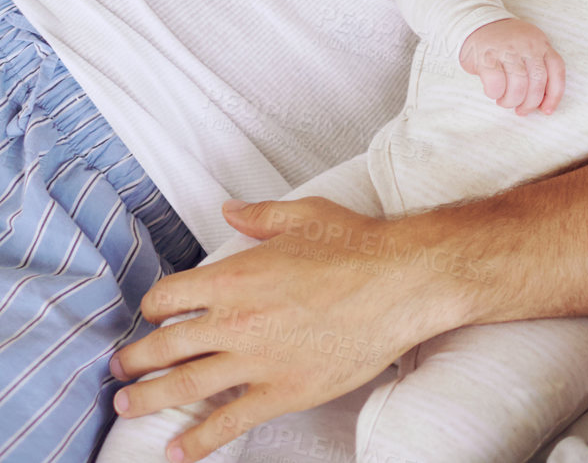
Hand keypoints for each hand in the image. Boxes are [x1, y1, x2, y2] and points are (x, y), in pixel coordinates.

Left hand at [110, 198, 466, 462]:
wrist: (404, 283)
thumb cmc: (360, 246)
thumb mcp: (305, 215)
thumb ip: (259, 216)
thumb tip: (230, 210)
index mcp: (234, 277)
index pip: (167, 297)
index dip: (153, 307)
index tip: (152, 315)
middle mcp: (235, 321)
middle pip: (162, 347)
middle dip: (134, 360)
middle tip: (122, 370)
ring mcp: (255, 361)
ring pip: (182, 387)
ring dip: (147, 400)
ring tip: (127, 406)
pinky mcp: (281, 392)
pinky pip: (227, 422)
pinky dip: (197, 441)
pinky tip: (177, 452)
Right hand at [460, 18, 564, 114]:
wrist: (477, 23)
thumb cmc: (505, 43)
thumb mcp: (528, 47)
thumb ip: (537, 68)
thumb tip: (542, 102)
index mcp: (541, 44)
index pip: (556, 71)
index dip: (554, 95)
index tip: (546, 110)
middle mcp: (528, 46)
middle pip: (537, 82)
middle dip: (529, 103)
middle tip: (520, 109)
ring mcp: (507, 50)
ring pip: (518, 86)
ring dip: (511, 101)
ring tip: (505, 101)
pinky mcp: (487, 57)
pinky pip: (496, 84)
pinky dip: (495, 94)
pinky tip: (493, 91)